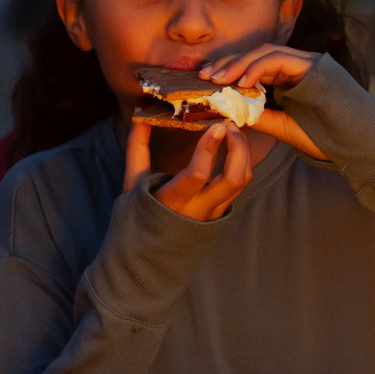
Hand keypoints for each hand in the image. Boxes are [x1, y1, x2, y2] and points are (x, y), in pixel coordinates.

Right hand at [124, 120, 252, 220]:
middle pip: (233, 178)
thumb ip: (137, 149)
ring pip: (242, 182)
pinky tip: (232, 148)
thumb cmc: (136, 219)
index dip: (209, 147)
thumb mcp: (132, 184)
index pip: (198, 173)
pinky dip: (240, 164)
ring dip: (243, 154)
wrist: (147, 258)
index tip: (217, 125)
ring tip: (233, 132)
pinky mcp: (221, 214)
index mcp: (173, 201)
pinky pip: (238, 187)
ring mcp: (213, 214)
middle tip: (230, 124)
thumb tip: (139, 115)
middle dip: (238, 148)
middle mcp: (199, 209)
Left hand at [202, 45, 326, 160]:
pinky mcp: (313, 64)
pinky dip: (259, 66)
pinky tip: (243, 80)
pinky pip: (280, 58)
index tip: (207, 80)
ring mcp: (307, 62)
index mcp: (290, 77)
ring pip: (265, 52)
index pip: (255, 65)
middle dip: (229, 63)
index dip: (230, 70)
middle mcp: (297, 65)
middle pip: (256, 54)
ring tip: (220, 78)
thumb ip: (259, 116)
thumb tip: (230, 112)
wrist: (356, 143)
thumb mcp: (282, 127)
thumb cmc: (325, 137)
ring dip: (240, 63)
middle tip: (206, 75)